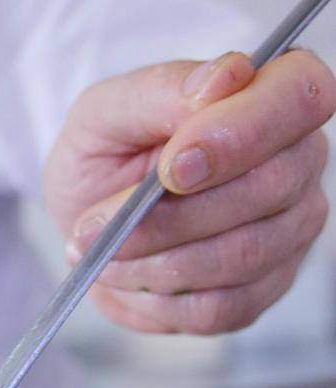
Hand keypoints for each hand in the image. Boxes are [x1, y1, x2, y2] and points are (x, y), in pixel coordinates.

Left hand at [44, 48, 334, 334]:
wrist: (84, 213)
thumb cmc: (105, 150)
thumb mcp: (106, 110)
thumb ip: (161, 89)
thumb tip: (224, 79)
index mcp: (270, 95)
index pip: (302, 93)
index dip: (242, 132)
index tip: (170, 166)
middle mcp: (297, 161)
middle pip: (270, 187)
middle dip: (172, 213)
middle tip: (98, 220)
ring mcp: (290, 230)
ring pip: (243, 254)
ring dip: (155, 258)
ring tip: (101, 247)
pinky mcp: (264, 289)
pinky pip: (223, 308)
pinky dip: (158, 298)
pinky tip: (127, 276)